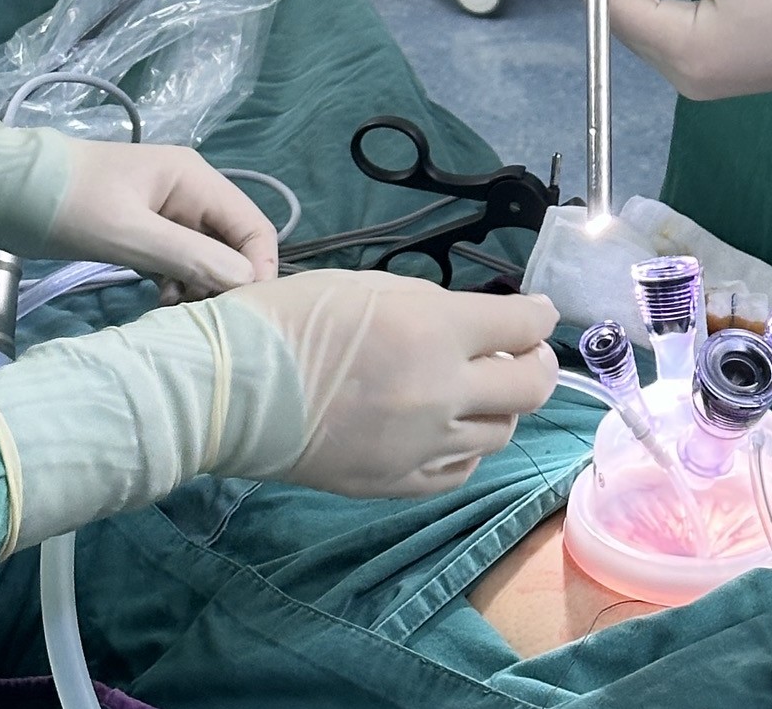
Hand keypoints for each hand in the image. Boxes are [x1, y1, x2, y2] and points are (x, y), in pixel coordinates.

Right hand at [0, 274, 560, 552]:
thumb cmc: (293, 317)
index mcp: (435, 330)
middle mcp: (441, 392)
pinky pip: (460, 472)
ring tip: (478, 389)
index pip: (524, 325)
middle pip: (529, 386)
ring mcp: (421, 446)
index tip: (539, 311)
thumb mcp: (374, 287)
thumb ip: (435, 308)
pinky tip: (449, 429)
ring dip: (499, 407)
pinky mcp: (396, 484)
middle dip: (536, 364)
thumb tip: (478, 324)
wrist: (232, 388)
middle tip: (524, 352)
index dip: (539, 315)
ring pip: (501, 434)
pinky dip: (466, 448)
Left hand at [47, 139, 279, 295]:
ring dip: (199, 285)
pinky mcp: (144, 229)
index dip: (257, 269)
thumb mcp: (128, 234)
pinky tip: (161, 301)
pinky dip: (177, 281)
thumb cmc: (68, 205)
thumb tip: (247, 279)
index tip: (243, 315)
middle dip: (226, 281)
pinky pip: (178, 258)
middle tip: (202, 318)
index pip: (252, 226)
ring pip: (205, 254)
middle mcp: (189, 191)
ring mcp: (166, 210)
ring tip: (174, 311)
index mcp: (194, 179)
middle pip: (232, 242)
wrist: (3, 190)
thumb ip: (188, 255)